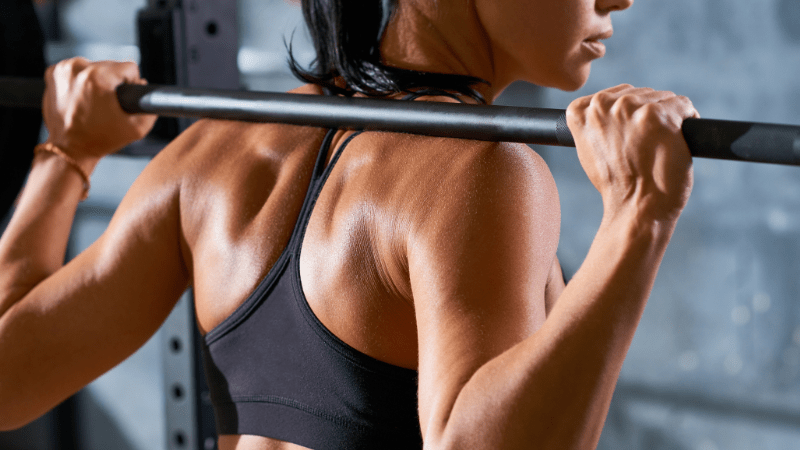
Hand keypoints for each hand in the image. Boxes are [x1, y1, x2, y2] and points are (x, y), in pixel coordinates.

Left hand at [42, 57, 156, 170]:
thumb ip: (150, 105)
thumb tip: (142, 84)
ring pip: (93, 66)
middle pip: (110, 66)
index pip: (128, 67)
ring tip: (93, 102)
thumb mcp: (137, 129)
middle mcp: (78, 68)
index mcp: (97, 77)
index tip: (122, 98)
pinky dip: (80, 81)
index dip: (131, 83)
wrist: (71, 148)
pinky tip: (80, 97)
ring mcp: (63, 69)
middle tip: (106, 104)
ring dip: (96, 81)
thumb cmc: (100, 139)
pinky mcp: (53, 73)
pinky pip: (76, 70)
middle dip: (111, 83)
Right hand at [566, 84, 699, 221]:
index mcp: (581, 111)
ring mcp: (632, 109)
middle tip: (646, 147)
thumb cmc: (617, 184)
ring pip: (662, 98)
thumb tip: (613, 108)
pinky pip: (683, 105)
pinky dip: (688, 121)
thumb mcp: (589, 150)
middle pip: (639, 94)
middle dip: (647, 115)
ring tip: (659, 147)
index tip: (631, 137)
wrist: (636, 207)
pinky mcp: (660, 115)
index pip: (614, 96)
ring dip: (667, 118)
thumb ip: (595, 124)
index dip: (628, 117)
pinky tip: (677, 142)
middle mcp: (603, 105)